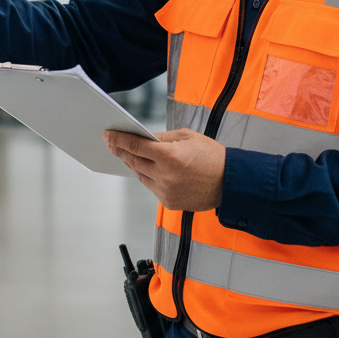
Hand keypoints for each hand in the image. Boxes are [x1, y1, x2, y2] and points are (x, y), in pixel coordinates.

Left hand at [103, 128, 225, 210]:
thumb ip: (163, 138)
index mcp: (170, 156)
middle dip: (121, 151)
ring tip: (125, 155)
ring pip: (140, 176)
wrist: (231, 183)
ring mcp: (166, 191)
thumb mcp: (188, 137)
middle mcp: (165, 176)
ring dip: (131, 164)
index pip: (136, 146)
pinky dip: (146, 177)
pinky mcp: (170, 202)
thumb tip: (144, 137)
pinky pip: (151, 187)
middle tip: (111, 143)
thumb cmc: (212, 157)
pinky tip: (142, 168)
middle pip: (134, 161)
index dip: (119, 139)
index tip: (108, 135)